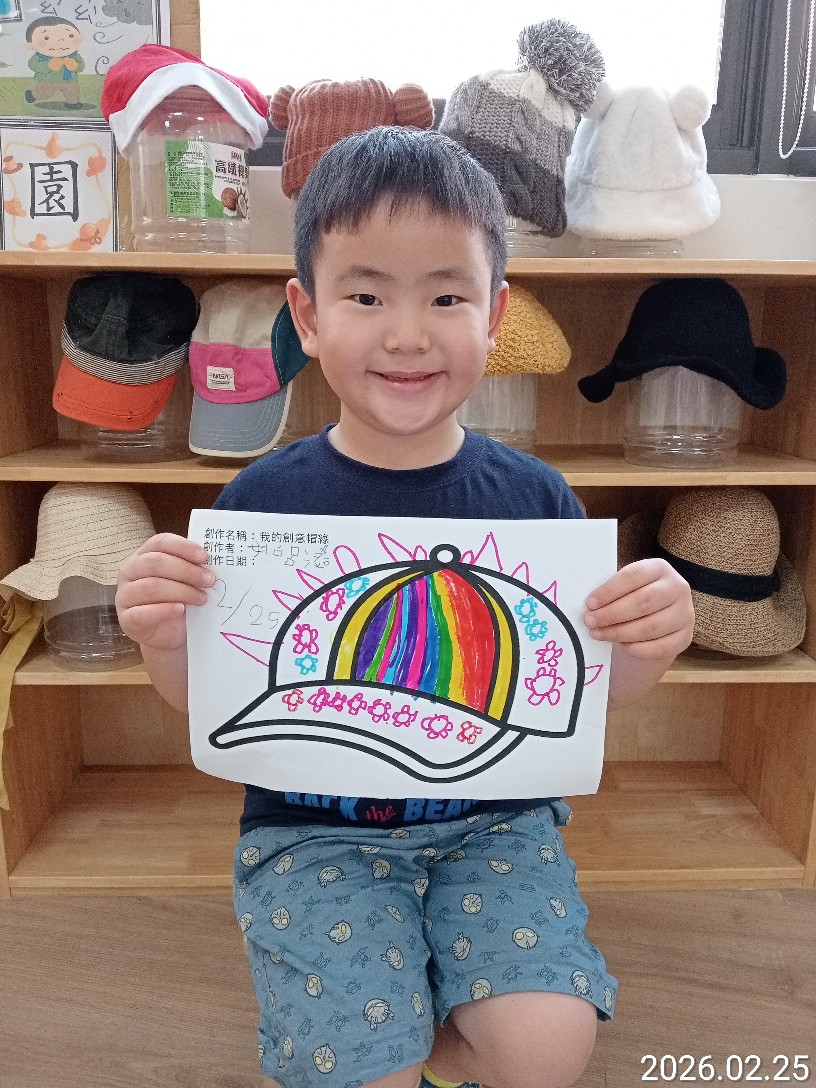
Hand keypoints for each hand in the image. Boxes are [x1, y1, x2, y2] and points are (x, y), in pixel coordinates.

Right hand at [115, 532, 213, 651]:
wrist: (170, 634)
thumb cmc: (178, 599)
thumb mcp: (186, 580)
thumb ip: (193, 567)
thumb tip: (210, 562)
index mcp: (143, 555)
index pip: (160, 542)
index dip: (183, 547)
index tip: (204, 557)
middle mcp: (129, 571)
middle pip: (155, 563)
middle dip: (186, 570)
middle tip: (209, 580)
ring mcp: (124, 595)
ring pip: (151, 587)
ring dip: (181, 591)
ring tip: (201, 598)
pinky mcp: (126, 619)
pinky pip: (143, 613)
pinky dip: (164, 610)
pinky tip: (180, 609)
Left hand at [584, 558, 693, 661]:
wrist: (657, 619)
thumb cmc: (634, 598)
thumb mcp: (627, 587)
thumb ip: (612, 591)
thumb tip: (590, 604)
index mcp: (660, 568)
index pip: (633, 576)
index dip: (610, 590)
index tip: (590, 603)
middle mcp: (678, 588)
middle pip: (643, 602)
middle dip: (612, 613)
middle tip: (591, 621)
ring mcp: (685, 614)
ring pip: (650, 626)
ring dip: (619, 633)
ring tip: (598, 634)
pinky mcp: (685, 637)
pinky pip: (660, 647)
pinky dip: (637, 649)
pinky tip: (621, 646)